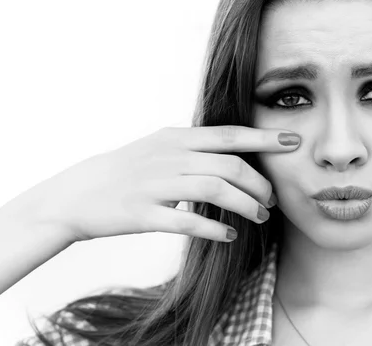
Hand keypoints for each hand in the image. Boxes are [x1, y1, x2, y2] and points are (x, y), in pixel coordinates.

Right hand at [11, 125, 299, 242]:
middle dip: (259, 184)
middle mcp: (169, 157)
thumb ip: (195, 147)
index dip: (264, 137)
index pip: (229, 134)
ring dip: (245, 205)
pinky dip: (215, 230)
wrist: (78, 193)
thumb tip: (234, 154)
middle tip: (271, 200)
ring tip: (258, 217)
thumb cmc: (126, 170)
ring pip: (215, 191)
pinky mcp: (144, 214)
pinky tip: (229, 236)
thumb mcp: (159, 147)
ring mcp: (156, 185)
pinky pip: (188, 222)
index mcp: (176, 138)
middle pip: (229, 166)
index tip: (293, 141)